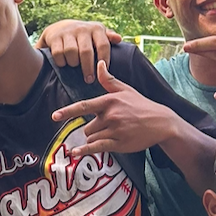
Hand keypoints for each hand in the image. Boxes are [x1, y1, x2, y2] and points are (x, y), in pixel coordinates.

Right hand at [37, 20, 121, 83]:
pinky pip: (58, 53)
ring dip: (73, 63)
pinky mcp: (55, 37)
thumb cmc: (84, 35)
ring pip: (71, 52)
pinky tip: (64, 63)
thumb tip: (119, 39)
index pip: (103, 45)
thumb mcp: (97, 34)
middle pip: (86, 52)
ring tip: (74, 67)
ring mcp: (67, 32)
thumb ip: (108, 37)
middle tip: (89, 80)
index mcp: (96, 29)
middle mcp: (82, 29)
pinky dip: (61, 61)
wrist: (59, 28)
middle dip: (88, 68)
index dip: (104, 60)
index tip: (103, 71)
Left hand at [52, 60, 178, 154]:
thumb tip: (100, 64)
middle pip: (87, 127)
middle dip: (92, 130)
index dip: (68, 111)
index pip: (84, 106)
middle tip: (107, 128)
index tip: (54, 116)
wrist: (161, 123)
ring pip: (91, 137)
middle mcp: (110, 115)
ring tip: (111, 135)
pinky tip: (76, 152)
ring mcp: (114, 130)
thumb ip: (109, 80)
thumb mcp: (126, 90)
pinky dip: (85, 150)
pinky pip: (97, 147)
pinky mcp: (119, 143)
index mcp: (109, 101)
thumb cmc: (142, 105)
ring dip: (95, 139)